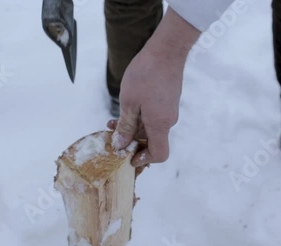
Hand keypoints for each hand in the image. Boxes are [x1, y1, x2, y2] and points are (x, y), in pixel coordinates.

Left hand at [108, 8, 199, 166]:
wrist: (166, 51)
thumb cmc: (146, 75)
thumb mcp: (129, 102)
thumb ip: (125, 126)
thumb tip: (122, 145)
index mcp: (160, 124)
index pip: (160, 154)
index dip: (145, 160)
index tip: (129, 156)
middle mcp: (167, 121)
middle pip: (152, 141)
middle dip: (131, 142)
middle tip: (112, 137)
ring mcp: (168, 110)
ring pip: (150, 128)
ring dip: (132, 129)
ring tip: (112, 122)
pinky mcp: (167, 101)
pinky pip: (153, 117)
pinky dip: (139, 118)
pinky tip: (125, 109)